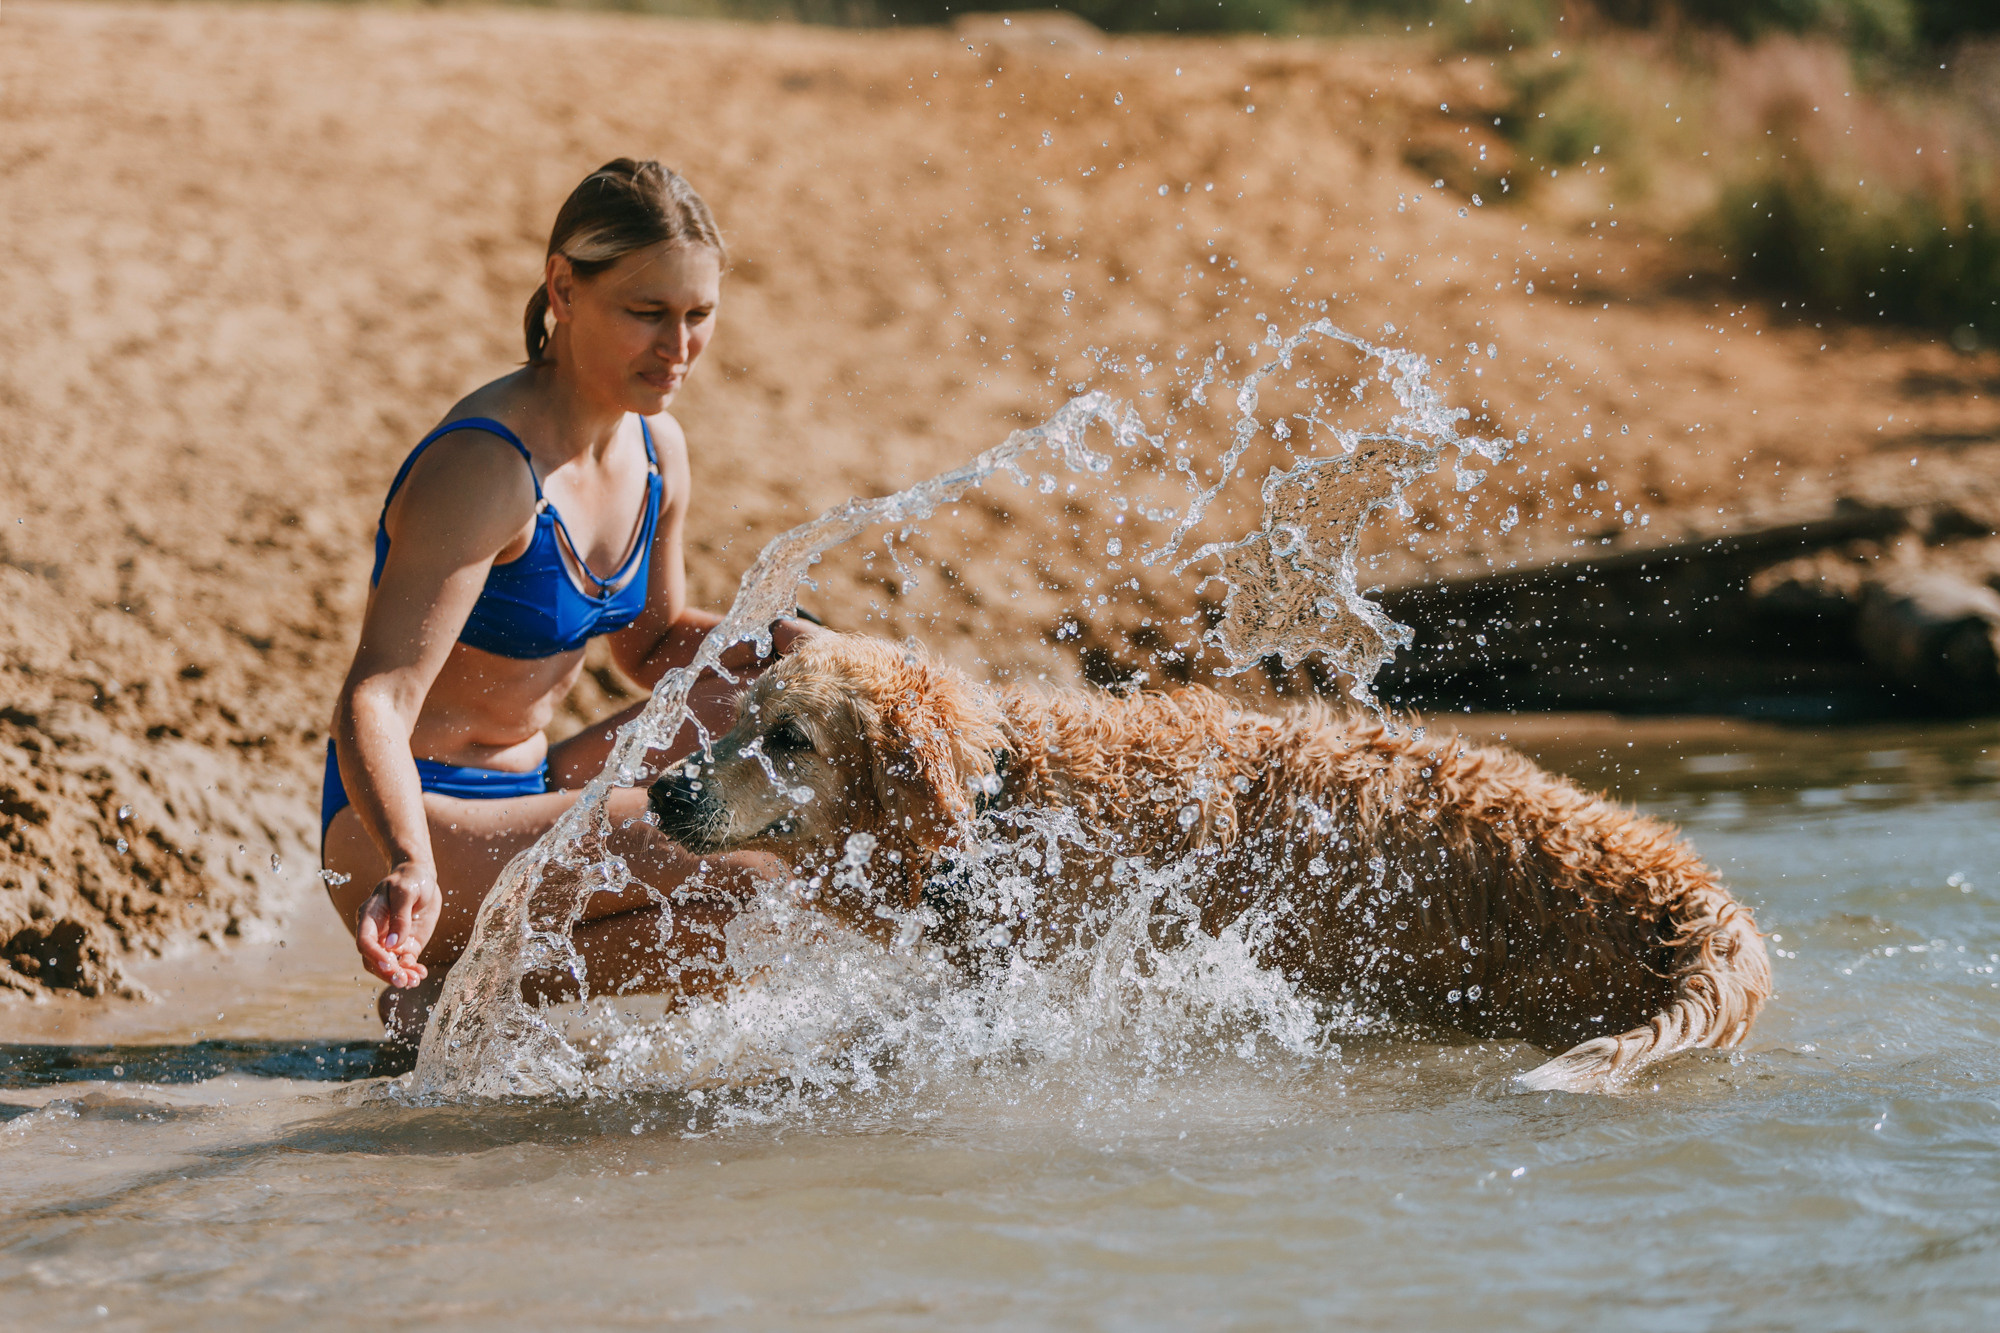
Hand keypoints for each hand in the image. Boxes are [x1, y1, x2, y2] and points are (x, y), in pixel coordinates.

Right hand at [355, 860, 441, 988]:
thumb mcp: (406, 892)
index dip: (374, 955)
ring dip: (400, 976)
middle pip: (373, 959)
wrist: (422, 877)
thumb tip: (393, 945)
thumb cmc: (411, 879)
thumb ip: (400, 917)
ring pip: (388, 966)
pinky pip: (405, 963)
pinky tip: (422, 974)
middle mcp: (377, 932)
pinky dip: (412, 971)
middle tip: (403, 981)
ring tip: (415, 981)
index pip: (365, 941)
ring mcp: (391, 941)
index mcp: (369, 917)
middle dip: (387, 972)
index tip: (389, 964)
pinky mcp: (407, 945)